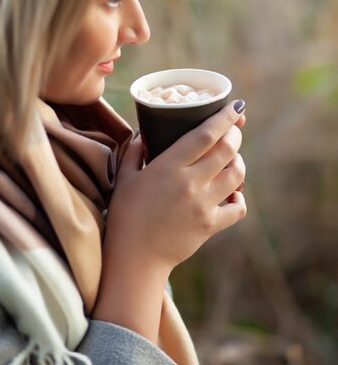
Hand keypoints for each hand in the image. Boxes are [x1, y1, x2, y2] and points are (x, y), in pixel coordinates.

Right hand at [106, 100, 245, 272]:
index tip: (236, 106)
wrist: (133, 257)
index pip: (205, 135)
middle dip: (235, 135)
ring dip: (239, 162)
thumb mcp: (126, 177)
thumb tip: (144, 133)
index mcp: (168, 167)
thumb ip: (135, 151)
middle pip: (227, 150)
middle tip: (234, 130)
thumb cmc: (125, 215)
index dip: (224, 118)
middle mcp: (189, 183)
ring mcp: (203, 205)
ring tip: (232, 160)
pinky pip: (238, 208)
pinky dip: (240, 198)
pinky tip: (232, 193)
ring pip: (237, 175)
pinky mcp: (210, 225)